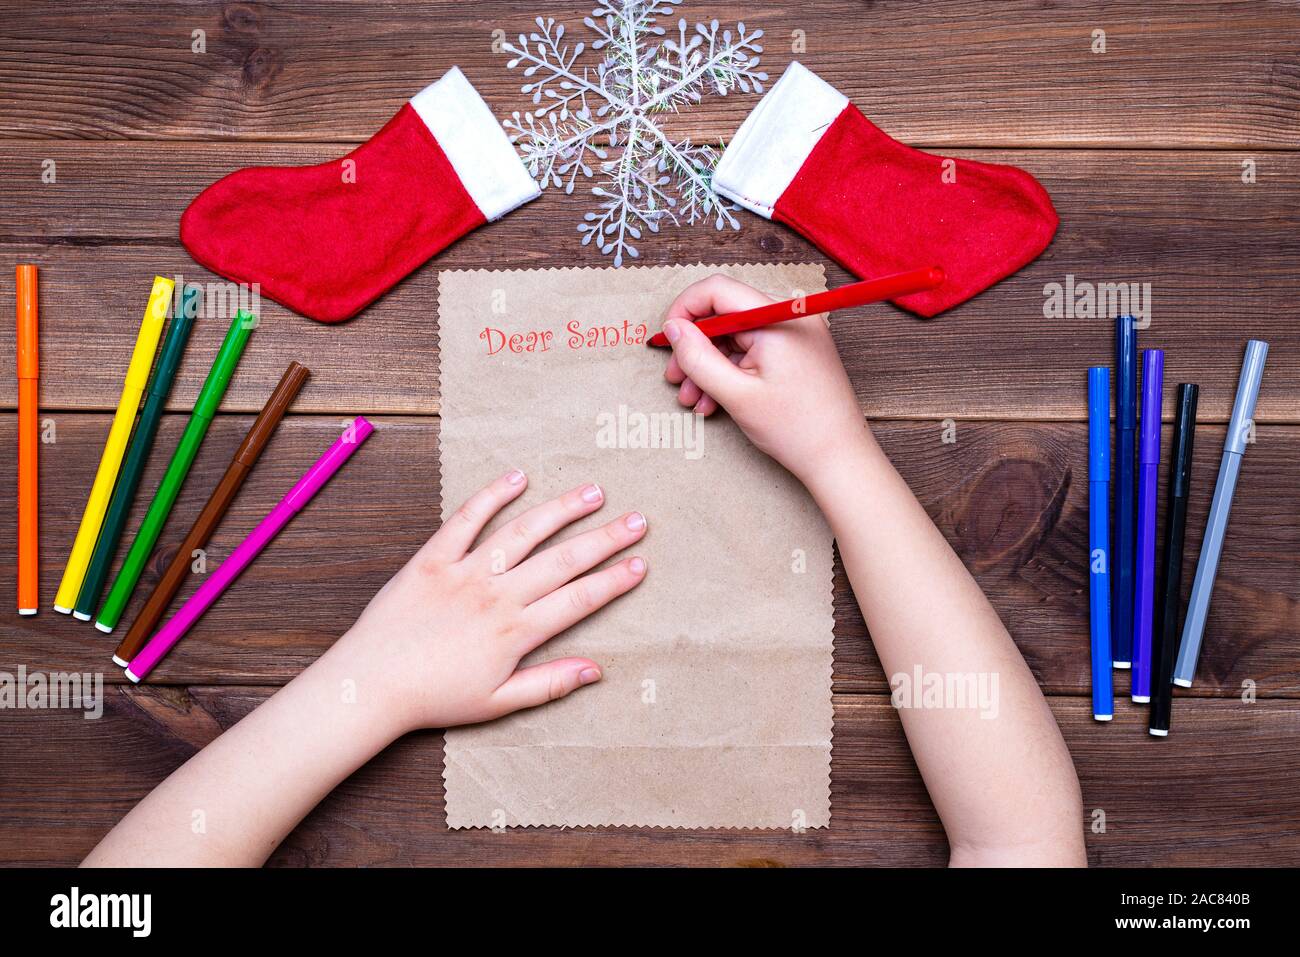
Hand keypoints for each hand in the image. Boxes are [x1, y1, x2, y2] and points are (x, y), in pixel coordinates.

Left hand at [337, 470, 646, 732]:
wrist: (371, 684)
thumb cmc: (433, 698)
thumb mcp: (497, 703)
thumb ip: (549, 684)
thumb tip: (596, 670)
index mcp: (515, 632)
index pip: (578, 599)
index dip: (613, 581)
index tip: (640, 564)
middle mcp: (496, 595)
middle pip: (562, 560)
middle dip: (605, 539)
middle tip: (637, 520)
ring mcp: (464, 573)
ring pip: (522, 532)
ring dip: (561, 510)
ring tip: (592, 492)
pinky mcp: (432, 559)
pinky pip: (465, 520)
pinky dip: (491, 496)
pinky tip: (517, 478)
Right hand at [660, 275, 868, 482]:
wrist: (840, 459)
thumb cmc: (797, 429)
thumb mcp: (736, 394)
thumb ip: (698, 358)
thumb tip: (673, 328)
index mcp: (778, 318)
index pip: (718, 290)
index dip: (684, 310)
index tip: (666, 339)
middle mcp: (789, 318)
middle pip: (724, 316)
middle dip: (694, 348)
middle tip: (675, 378)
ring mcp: (793, 335)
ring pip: (734, 338)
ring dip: (707, 367)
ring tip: (691, 399)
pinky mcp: (794, 353)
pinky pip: (751, 352)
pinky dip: (728, 373)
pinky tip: (712, 401)